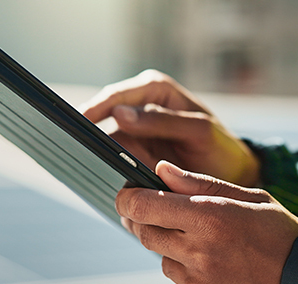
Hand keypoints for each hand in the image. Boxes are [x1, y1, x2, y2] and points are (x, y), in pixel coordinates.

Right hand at [81, 69, 260, 186]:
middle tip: (66, 146)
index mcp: (155, 90)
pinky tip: (92, 178)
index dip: (93, 109)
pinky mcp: (133, 154)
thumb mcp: (199, 130)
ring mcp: (135, 132)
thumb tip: (120, 114)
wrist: (231, 174)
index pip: (116, 96)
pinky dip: (103, 168)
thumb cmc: (220, 146)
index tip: (75, 123)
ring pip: (103, 140)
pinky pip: (112, 159)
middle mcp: (140, 107)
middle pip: (102, 116)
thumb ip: (162, 121)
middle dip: (84, 131)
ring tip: (74, 164)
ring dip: (91, 153)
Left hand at [117, 161, 297, 283]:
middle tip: (162, 212)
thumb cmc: (281, 234)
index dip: (127, 198)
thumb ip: (199, 183)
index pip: (143, 206)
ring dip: (171, 248)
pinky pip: (178, 283)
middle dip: (146, 220)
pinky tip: (215, 265)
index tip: (126, 193)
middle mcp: (198, 251)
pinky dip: (187, 272)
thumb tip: (160, 169)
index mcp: (209, 217)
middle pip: (144, 233)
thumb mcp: (248, 197)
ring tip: (206, 242)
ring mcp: (198, 281)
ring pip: (161, 258)